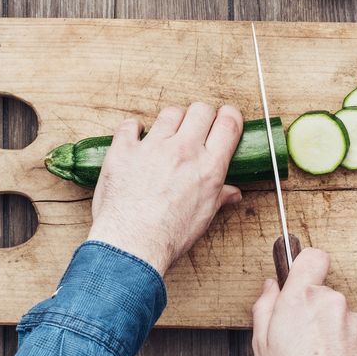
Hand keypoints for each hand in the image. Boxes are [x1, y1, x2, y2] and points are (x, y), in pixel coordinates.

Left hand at [86, 103, 243, 273]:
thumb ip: (219, 197)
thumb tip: (232, 193)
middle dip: (201, 115)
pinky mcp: (124, 149)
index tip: (225, 118)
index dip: (230, 115)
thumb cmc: (168, 236)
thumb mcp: (203, 217)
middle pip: (201, 110)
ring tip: (166, 136)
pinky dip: (134, 129)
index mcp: (209, 166)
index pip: (229, 123)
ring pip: (170, 113)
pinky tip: (136, 139)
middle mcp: (184, 150)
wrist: (132, 245)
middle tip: (195, 128)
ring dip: (171, 121)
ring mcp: (153, 147)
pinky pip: (130, 125)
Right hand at [251, 248, 356, 355]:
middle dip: (314, 309)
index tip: (302, 275)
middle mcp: (332, 304)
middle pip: (324, 294)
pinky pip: (355, 336)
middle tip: (301, 336)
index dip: (306, 264)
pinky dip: (346, 347)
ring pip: (341, 317)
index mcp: (301, 298)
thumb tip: (270, 288)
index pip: (312, 257)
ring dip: (332, 330)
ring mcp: (355, 323)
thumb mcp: (261, 344)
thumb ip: (265, 306)